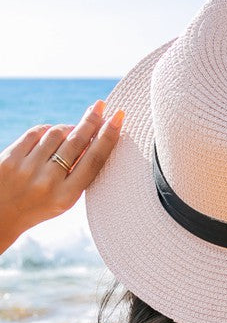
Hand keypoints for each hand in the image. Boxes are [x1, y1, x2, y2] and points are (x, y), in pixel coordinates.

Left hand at [0, 99, 123, 253]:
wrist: (2, 217)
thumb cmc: (39, 206)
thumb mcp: (63, 199)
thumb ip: (78, 174)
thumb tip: (94, 138)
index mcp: (66, 196)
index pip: (94, 160)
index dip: (108, 136)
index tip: (118, 118)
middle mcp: (48, 182)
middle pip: (77, 142)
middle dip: (92, 120)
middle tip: (101, 105)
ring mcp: (27, 169)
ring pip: (56, 134)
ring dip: (68, 128)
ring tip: (72, 129)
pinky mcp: (9, 158)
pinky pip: (35, 133)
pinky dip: (46, 130)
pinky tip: (50, 133)